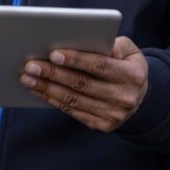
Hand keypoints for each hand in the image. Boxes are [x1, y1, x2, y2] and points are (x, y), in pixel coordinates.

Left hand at [19, 36, 148, 131]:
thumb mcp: (132, 51)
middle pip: (82, 84)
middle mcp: (123, 97)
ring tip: (29, 78)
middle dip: (53, 74)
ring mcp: (112, 114)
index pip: (99, 66)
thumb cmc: (128, 68)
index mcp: (132, 75)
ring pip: (73, 100)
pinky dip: (53, 100)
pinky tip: (40, 90)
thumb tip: (102, 45)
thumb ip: (118, 45)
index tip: (54, 54)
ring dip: (47, 89)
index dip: (76, 60)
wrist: (140, 98)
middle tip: (32, 66)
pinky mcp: (102, 125)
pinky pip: (73, 112)